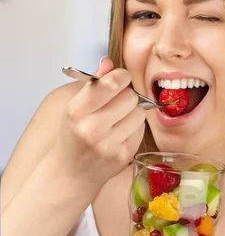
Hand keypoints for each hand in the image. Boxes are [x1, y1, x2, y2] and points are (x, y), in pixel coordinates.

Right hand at [51, 57, 145, 188]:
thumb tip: (109, 61)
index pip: (112, 83)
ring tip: (117, 120)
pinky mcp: (124, 156)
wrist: (71, 173)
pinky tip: (120, 134)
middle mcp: (91, 129)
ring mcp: (109, 145)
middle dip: (126, 96)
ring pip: (139, 113)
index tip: (119, 79)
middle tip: (116, 103)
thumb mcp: (76, 107)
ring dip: (132, 112)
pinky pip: (141, 130)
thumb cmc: (74, 135)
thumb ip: (94, 83)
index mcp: (76, 111)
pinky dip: (134, 128)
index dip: (120, 77)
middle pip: (130, 96)